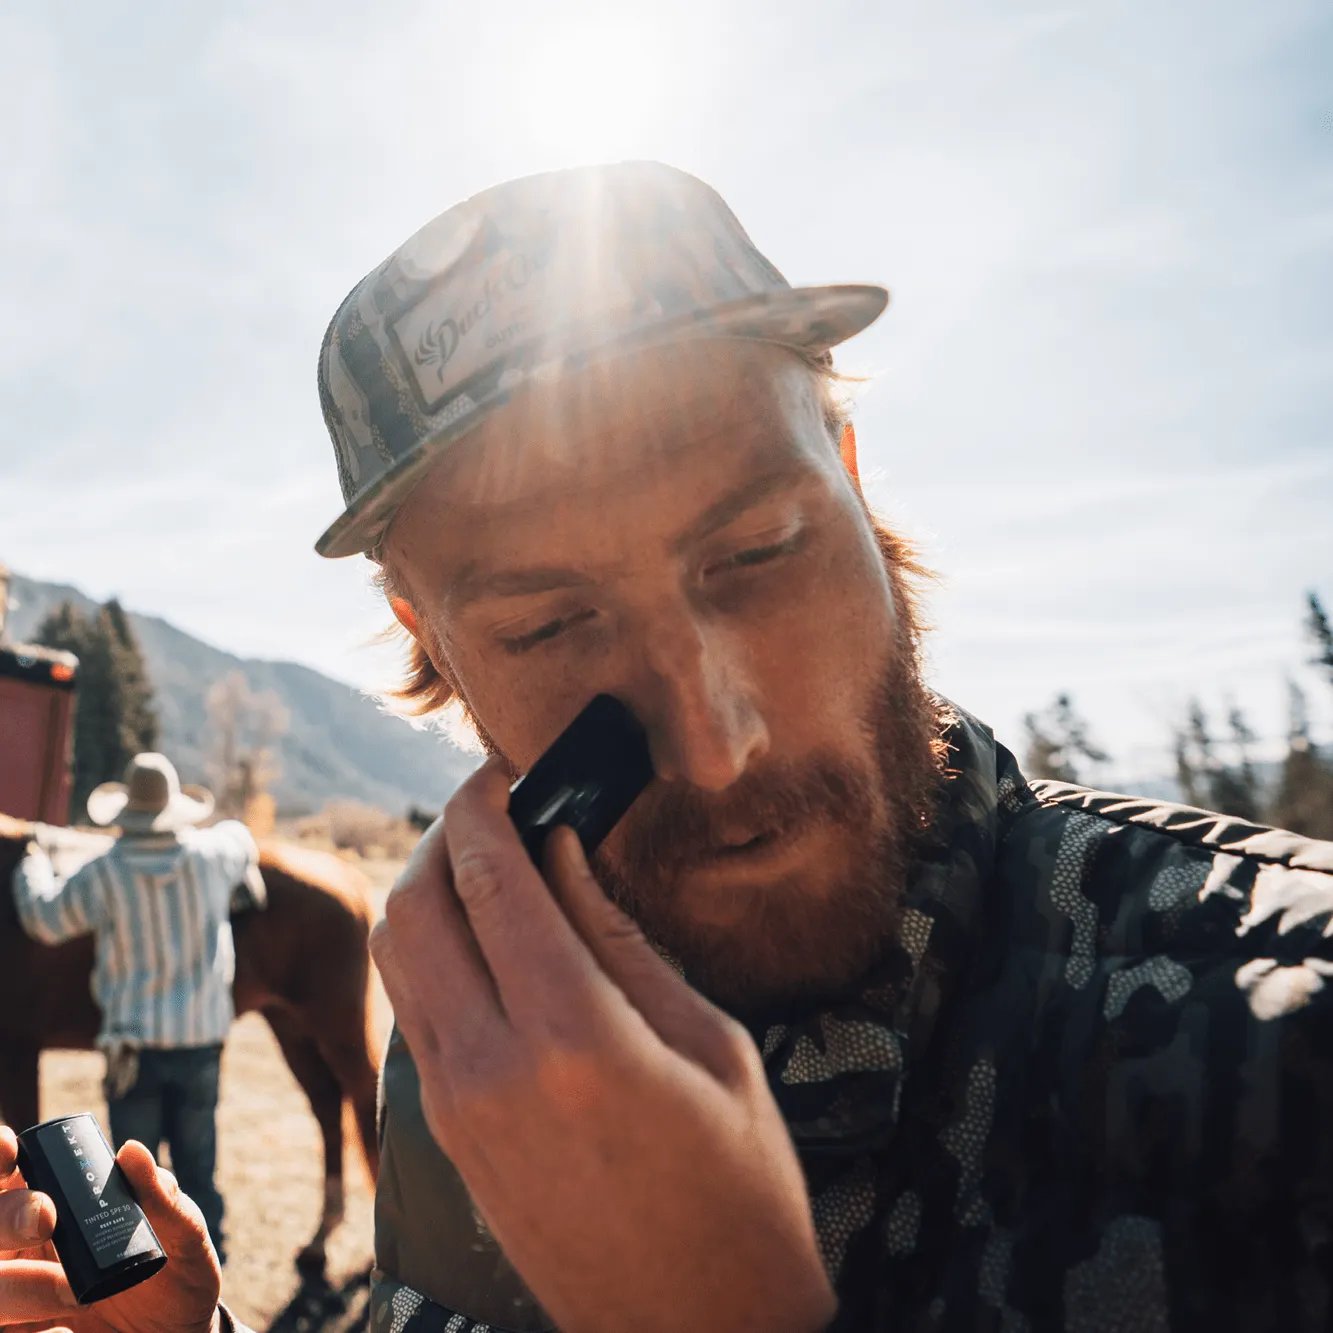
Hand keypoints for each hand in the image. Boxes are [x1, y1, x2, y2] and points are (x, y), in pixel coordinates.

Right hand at [0, 1125, 219, 1332]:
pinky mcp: (23, 1331)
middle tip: (45, 1219)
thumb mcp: (182, 1232)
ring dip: (21, 1286)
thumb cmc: (176, 1270)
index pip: (9, 1169)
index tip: (10, 1151)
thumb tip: (131, 1150)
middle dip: (5, 1216)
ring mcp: (16, 1290)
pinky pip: (8, 1329)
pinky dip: (33, 1328)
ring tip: (75, 1297)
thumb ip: (161, 1196)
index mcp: (55, 1201)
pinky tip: (62, 1330)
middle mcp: (23, 1243)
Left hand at [371, 758, 835, 1332]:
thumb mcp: (711, 1042)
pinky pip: (413, 1012)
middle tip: (487, 806)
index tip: (497, 771)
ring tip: (479, 861)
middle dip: (441, 837)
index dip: (484, 808)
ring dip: (424, 891)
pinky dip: (428, 952)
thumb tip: (564, 856)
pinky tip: (478, 939)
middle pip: (417, 909)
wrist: (697, 1326)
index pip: (492, 882)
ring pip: (399, 959)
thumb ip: (621, 941)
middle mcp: (494, 1067)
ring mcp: (457, 1107)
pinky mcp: (447, 1136)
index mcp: (575, 1037)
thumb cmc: (739, 1184)